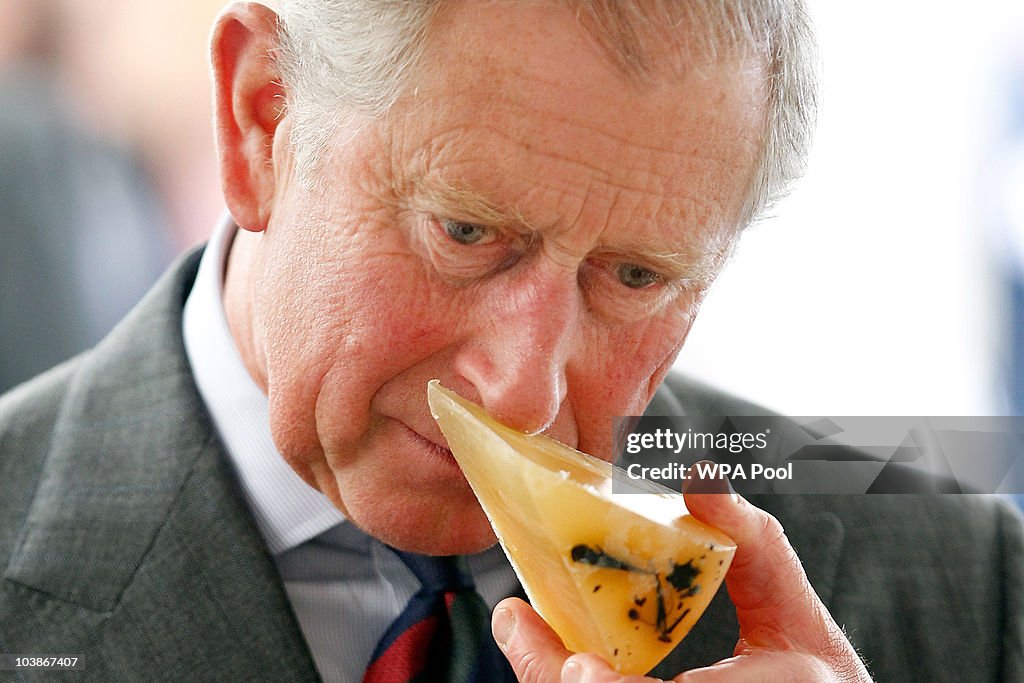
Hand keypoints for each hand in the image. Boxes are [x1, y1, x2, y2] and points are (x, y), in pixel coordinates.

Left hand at [490, 474, 872, 681]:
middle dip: (553, 678)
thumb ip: (750, 538)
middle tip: (516, 625)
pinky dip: (572, 682)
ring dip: (550, 678)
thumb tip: (698, 476)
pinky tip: (552, 651)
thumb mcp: (788, 599)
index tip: (579, 665)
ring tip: (521, 631)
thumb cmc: (809, 668)